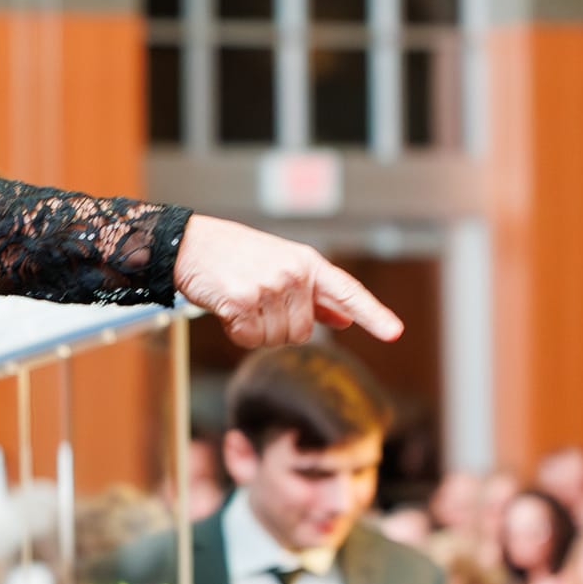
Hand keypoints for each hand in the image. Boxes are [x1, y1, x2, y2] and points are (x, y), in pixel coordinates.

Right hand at [172, 214, 403, 347]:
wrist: (188, 244)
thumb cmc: (232, 255)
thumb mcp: (280, 265)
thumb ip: (314, 294)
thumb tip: (345, 318)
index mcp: (306, 263)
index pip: (347, 291)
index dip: (373, 314)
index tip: (394, 333)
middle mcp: (293, 273)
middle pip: (303, 332)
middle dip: (278, 327)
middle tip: (256, 301)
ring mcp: (269, 287)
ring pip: (276, 339)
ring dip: (255, 330)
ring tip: (239, 300)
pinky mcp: (244, 301)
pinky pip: (249, 339)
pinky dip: (235, 331)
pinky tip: (227, 308)